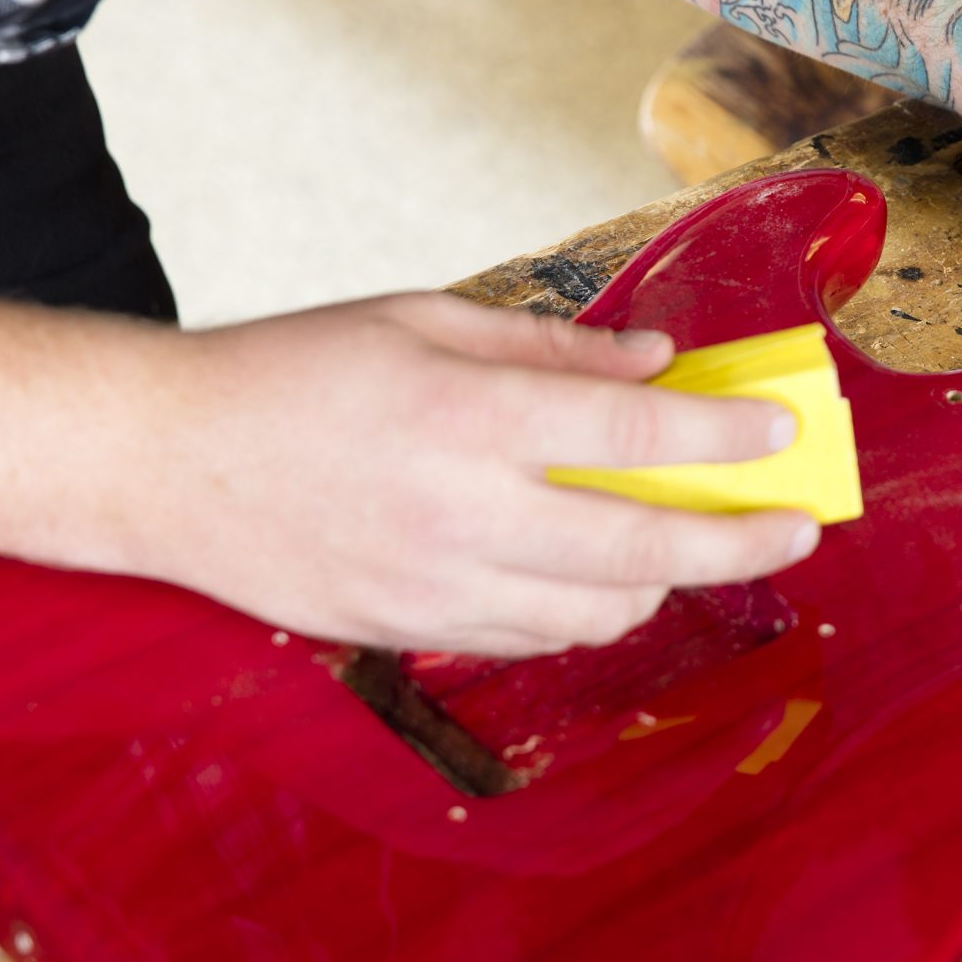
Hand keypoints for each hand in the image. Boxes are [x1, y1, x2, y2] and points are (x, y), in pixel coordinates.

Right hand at [105, 295, 819, 654]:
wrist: (164, 461)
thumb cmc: (292, 371)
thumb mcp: (422, 321)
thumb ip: (549, 349)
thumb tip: (658, 364)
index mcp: (471, 416)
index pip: (636, 438)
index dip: (727, 439)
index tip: (785, 433)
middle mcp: (464, 511)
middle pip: (644, 547)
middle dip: (739, 540)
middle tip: (797, 528)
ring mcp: (437, 586)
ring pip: (598, 612)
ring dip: (665, 583)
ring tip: (695, 546)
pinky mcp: (409, 632)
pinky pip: (532, 641)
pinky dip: (587, 614)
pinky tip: (605, 580)